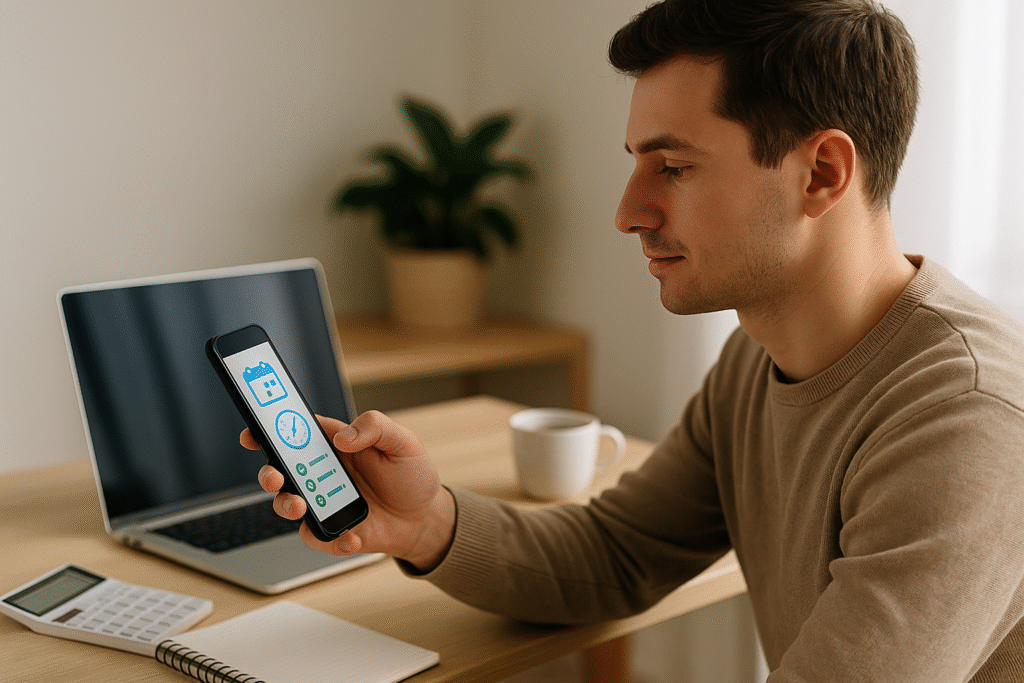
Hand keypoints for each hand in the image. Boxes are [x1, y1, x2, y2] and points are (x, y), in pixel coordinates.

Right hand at [242, 411, 455, 571]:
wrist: (426, 518)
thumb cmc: (412, 476)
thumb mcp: (403, 442)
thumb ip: (375, 427)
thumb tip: (343, 437)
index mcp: (336, 444)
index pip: (296, 432)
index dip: (270, 429)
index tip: (253, 432)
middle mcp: (324, 472)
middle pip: (282, 469)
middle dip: (268, 472)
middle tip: (274, 477)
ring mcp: (325, 502)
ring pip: (288, 503)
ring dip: (287, 505)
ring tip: (301, 506)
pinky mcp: (332, 530)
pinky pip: (315, 537)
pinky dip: (328, 540)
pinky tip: (352, 538)